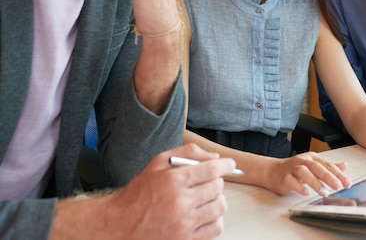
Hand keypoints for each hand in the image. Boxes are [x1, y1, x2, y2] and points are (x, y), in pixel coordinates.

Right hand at [52, 144, 234, 239]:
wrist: (118, 226)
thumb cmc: (139, 193)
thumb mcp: (157, 164)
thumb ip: (187, 154)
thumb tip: (215, 157)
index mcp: (172, 180)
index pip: (211, 169)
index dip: (226, 165)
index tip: (230, 165)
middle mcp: (179, 202)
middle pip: (217, 188)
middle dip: (217, 181)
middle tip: (209, 181)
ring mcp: (183, 224)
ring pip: (219, 207)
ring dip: (217, 200)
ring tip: (206, 198)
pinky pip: (216, 228)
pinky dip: (215, 219)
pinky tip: (204, 214)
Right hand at [262, 152, 350, 196]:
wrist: (273, 171)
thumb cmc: (295, 170)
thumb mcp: (314, 166)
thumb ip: (329, 167)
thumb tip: (344, 165)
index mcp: (312, 158)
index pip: (328, 165)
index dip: (338, 174)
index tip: (347, 183)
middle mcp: (303, 161)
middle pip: (317, 167)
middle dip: (329, 177)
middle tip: (338, 186)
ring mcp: (293, 168)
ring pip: (304, 172)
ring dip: (315, 182)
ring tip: (324, 191)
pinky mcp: (285, 177)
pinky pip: (292, 181)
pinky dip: (299, 186)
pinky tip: (306, 192)